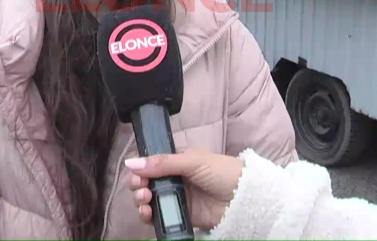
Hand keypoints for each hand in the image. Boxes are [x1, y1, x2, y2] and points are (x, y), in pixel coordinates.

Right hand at [124, 148, 243, 230]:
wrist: (244, 198)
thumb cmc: (222, 172)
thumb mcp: (193, 161)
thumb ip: (163, 163)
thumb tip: (131, 162)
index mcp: (176, 160)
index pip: (149, 163)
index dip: (139, 169)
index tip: (137, 175)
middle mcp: (174, 178)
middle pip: (145, 182)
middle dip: (137, 186)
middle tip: (142, 189)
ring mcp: (176, 197)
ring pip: (148, 200)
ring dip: (140, 201)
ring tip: (145, 202)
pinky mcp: (180, 215)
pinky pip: (159, 217)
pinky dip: (149, 217)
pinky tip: (148, 214)